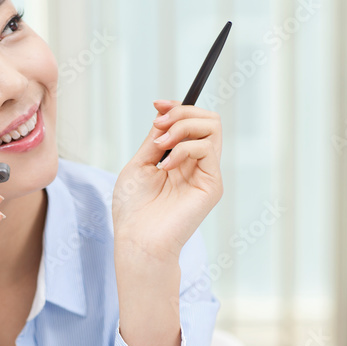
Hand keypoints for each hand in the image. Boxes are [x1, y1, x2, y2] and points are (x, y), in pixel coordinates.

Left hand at [112, 99, 222, 260]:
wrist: (138, 240)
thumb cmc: (134, 210)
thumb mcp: (139, 165)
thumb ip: (155, 140)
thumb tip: (164, 117)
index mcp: (180, 160)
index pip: (192, 123)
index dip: (177, 107)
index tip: (157, 104)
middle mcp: (196, 165)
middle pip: (208, 119)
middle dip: (182, 112)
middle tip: (159, 125)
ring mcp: (206, 174)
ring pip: (212, 127)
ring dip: (181, 127)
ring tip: (160, 146)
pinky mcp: (212, 185)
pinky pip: (207, 148)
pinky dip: (184, 148)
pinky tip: (166, 167)